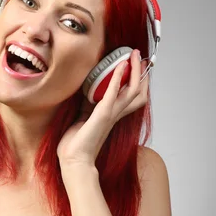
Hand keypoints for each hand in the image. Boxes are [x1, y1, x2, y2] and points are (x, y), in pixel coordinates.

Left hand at [57, 50, 149, 168]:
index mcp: (114, 116)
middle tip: (139, 56)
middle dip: (141, 73)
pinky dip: (118, 77)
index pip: (134, 97)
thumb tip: (87, 91)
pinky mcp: (103, 114)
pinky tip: (120, 65)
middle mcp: (117, 114)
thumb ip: (88, 105)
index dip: (138, 81)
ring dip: (134, 70)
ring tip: (133, 55)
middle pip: (140, 92)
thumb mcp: (83, 117)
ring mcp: (112, 114)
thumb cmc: (77, 143)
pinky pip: (114, 92)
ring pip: (133, 90)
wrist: (74, 160)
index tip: (136, 65)